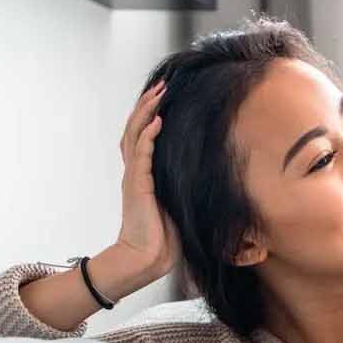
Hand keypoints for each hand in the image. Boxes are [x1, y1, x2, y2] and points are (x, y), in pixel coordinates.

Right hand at [114, 79, 181, 282]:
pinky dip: (148, 135)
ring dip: (147, 112)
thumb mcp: (178, 203)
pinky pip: (140, 154)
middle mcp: (135, 171)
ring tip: (158, 94)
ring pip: (134, 134)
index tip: (165, 97)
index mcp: (142, 175)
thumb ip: (184, 186)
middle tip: (162, 85)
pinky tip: (157, 121)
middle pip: (135, 127)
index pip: (141, 136)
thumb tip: (208, 175)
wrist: (147, 256)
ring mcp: (134, 177)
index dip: (150, 115)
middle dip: (148, 105)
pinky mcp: (137, 185)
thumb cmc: (165, 236)